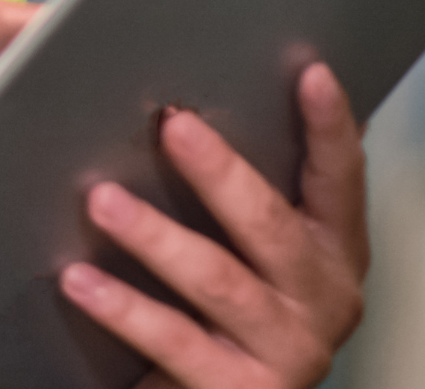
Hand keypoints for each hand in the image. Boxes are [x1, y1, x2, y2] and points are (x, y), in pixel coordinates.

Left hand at [59, 63, 369, 388]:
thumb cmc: (238, 315)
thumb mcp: (265, 253)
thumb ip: (264, 189)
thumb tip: (242, 95)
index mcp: (337, 251)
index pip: (342, 179)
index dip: (330, 126)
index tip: (309, 73)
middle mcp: (325, 300)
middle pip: (270, 225)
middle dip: (219, 172)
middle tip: (172, 126)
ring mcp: (287, 351)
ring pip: (217, 281)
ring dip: (155, 236)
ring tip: (102, 201)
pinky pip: (175, 342)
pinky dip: (124, 307)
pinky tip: (82, 278)